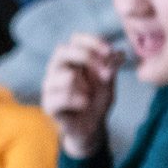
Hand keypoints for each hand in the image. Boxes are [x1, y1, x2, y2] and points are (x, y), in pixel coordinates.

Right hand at [41, 33, 120, 158]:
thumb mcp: (108, 82)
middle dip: (86, 57)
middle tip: (104, 72)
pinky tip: (84, 104)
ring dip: (84, 85)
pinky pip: (61, 97)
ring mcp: (50, 86)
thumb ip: (111, 68)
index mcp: (71, 58)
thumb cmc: (97, 100)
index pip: (75, 40)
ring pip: (64, 74)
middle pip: (62, 50)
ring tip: (90, 94)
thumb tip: (119, 54)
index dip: (92, 42)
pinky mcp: (48, 104)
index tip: (110, 52)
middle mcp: (57, 69)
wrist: (91, 127)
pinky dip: (78, 100)